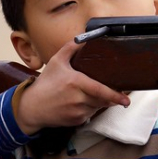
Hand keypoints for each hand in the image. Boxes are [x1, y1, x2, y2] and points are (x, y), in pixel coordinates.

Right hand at [16, 40, 130, 134]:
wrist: (31, 107)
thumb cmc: (45, 83)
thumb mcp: (56, 61)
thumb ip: (70, 48)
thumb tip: (83, 37)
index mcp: (75, 83)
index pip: (101, 90)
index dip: (115, 95)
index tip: (126, 99)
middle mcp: (78, 99)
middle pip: (103, 99)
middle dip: (109, 96)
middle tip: (112, 91)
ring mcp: (78, 111)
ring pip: (98, 107)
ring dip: (99, 101)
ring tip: (87, 94)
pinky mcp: (77, 121)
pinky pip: (91, 114)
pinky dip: (90, 108)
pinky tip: (80, 102)